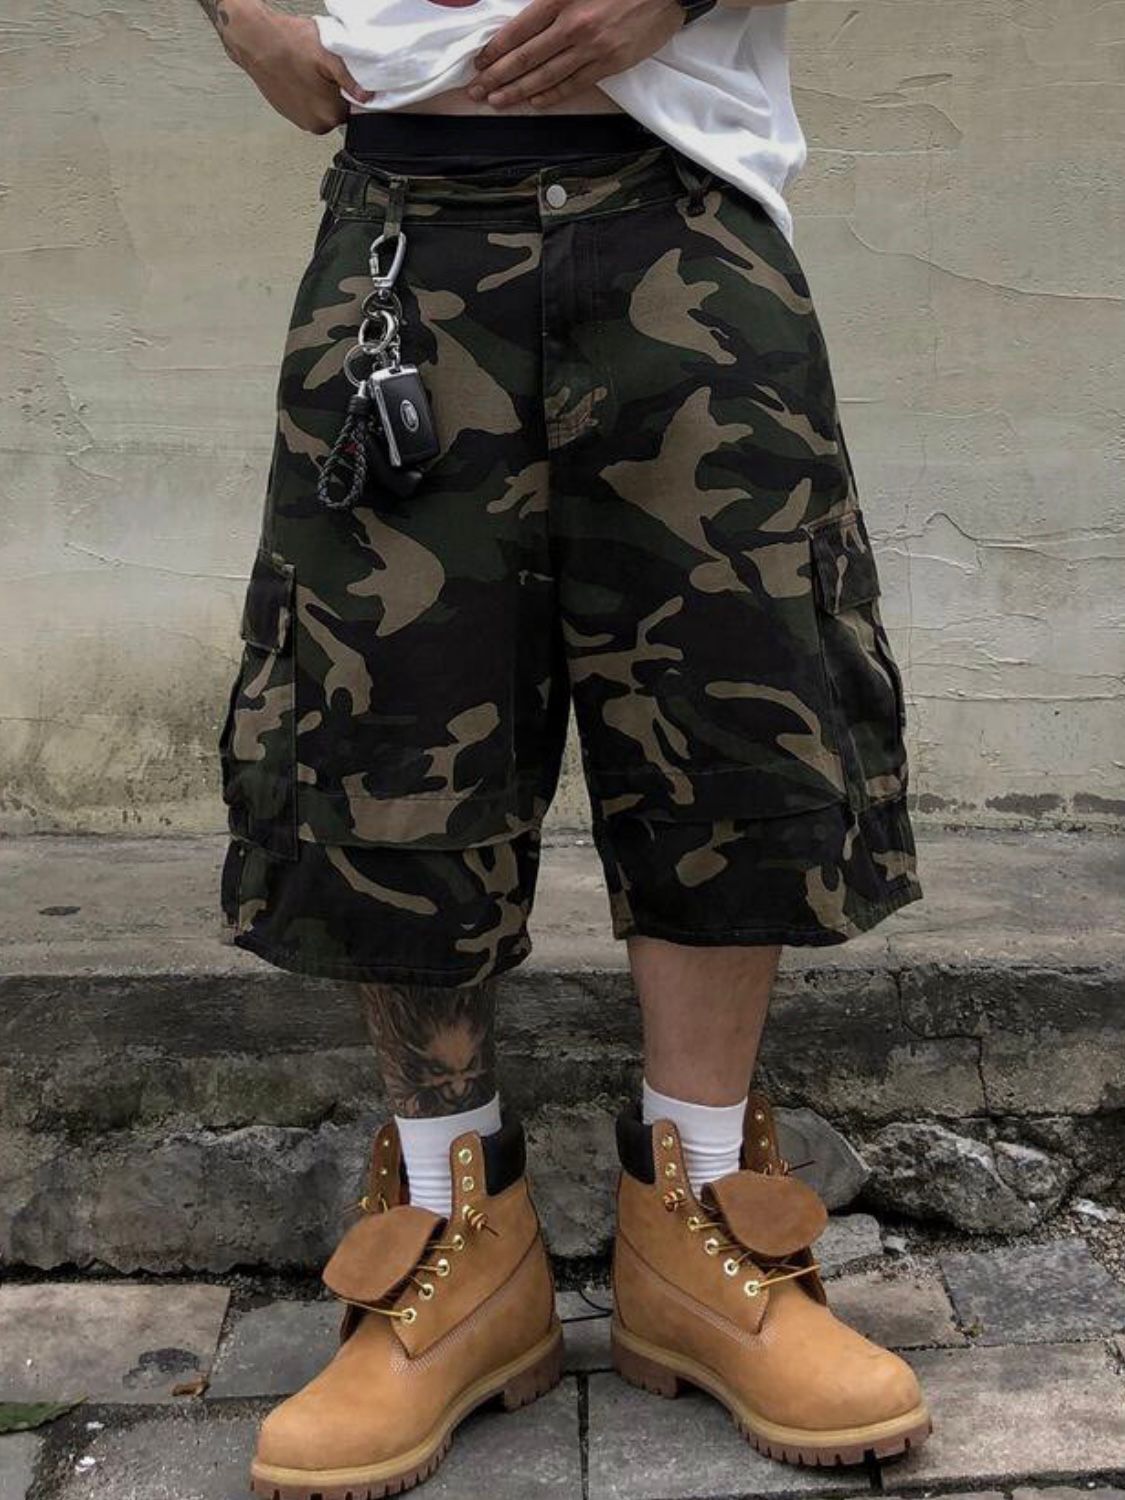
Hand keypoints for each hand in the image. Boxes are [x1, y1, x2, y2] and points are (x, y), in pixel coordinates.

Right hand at [219, 0, 373, 132]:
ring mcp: (300, 121)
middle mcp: (316, 125)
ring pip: (323, 106)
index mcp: (330, 115)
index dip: (352, 88)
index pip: (356, 108)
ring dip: (321, 91)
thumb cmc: (289, 44)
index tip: (341, 74)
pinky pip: (307, 104)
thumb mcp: (329, 56)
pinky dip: (307, 91)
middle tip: (325, 69)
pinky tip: (300, 75)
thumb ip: (351, 80)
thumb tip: (366, 96)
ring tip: (310, 71)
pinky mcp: (289, 112)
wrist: (256, 40)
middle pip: (339, 109)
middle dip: (336, 91)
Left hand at [469, 0, 681, 109]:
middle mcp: (573, 24)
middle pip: (526, 57)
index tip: (480, 63)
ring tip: (497, 101)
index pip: (519, 29)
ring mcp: (591, 48)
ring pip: (545, 75)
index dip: (496, 49)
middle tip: (477, 90)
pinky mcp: (609, 63)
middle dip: (497, 75)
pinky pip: (573, 84)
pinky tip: (534, 100)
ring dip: (518, 91)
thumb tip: (528, 20)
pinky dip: (551, 94)